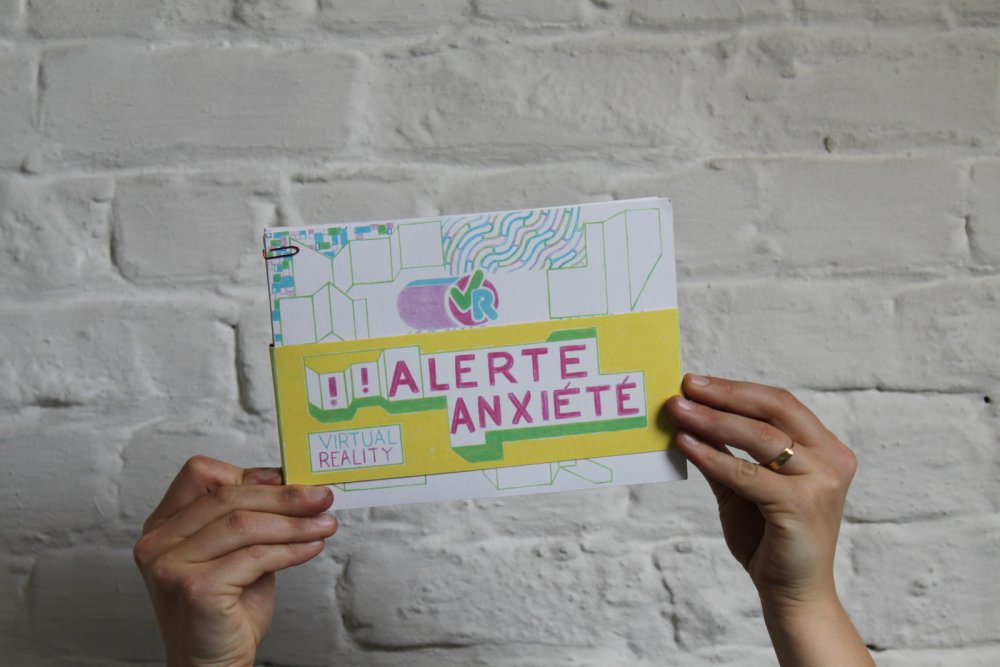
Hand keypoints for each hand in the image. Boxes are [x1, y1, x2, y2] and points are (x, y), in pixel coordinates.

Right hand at [133, 456, 337, 666]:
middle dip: (284, 496)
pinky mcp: (194, 589)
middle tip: (322, 497)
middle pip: (228, 497)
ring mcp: (170, 566)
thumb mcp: (238, 551)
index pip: (201, 475)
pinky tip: (311, 549)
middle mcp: (158, 543)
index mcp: (164, 526)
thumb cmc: (227, 609)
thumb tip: (293, 484)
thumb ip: (251, 518)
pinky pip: (254, 556)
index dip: (249, 474)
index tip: (290, 478)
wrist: (214, 663)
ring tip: (324, 524)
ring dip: (294, 523)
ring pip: (243, 525)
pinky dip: (290, 549)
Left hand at [666, 374, 872, 666]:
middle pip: (773, 409)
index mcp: (825, 448)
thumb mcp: (742, 486)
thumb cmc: (769, 538)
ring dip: (713, 420)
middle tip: (685, 387)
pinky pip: (747, 473)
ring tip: (678, 411)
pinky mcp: (801, 505)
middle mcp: (831, 459)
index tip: (695, 383)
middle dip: (725, 395)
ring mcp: (821, 481)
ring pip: (760, 437)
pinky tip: (685, 445)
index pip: (778, 403)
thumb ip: (722, 452)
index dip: (735, 389)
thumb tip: (687, 415)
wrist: (793, 594)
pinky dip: (713, 457)